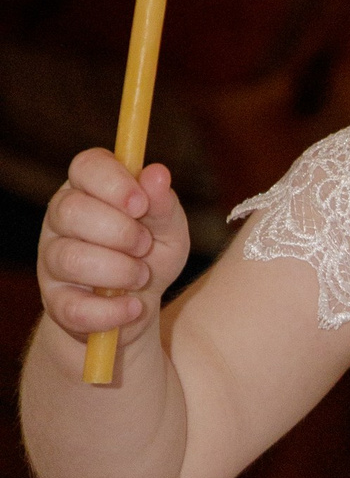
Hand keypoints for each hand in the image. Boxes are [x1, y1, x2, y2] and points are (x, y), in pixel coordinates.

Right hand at [38, 151, 188, 354]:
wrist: (137, 307)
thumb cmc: (149, 256)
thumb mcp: (168, 229)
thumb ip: (163, 204)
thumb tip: (158, 173)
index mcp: (89, 189)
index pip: (85, 166)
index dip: (113, 182)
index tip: (141, 204)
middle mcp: (61, 220)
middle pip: (71, 210)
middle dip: (120, 231)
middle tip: (144, 246)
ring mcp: (52, 260)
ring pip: (71, 258)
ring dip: (120, 270)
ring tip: (142, 277)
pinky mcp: (56, 302)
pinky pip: (75, 307)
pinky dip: (112, 310)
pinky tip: (133, 307)